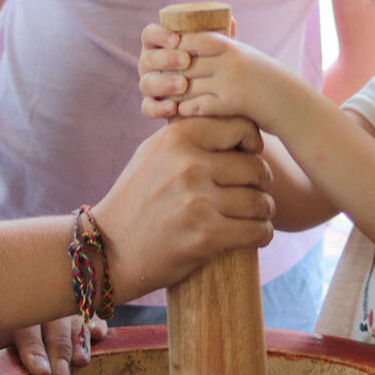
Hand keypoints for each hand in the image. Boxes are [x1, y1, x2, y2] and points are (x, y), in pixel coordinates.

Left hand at [0, 315, 106, 374]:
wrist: (13, 305)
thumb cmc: (3, 339)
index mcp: (14, 315)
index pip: (25, 330)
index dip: (34, 350)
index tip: (41, 372)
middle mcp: (40, 307)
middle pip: (53, 326)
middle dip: (58, 352)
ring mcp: (62, 307)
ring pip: (74, 318)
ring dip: (79, 340)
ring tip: (81, 362)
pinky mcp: (82, 309)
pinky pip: (93, 311)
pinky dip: (97, 321)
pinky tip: (100, 333)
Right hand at [94, 117, 273, 301]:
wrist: (111, 248)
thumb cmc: (136, 198)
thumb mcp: (154, 153)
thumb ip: (190, 135)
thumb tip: (236, 126)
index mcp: (177, 137)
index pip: (240, 128)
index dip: (253, 143)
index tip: (250, 156)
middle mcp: (188, 165)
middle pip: (255, 167)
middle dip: (262, 182)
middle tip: (257, 191)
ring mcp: (198, 201)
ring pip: (260, 201)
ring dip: (264, 210)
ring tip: (256, 214)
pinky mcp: (207, 235)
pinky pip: (257, 230)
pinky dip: (262, 233)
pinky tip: (255, 232)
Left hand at [138, 26, 282, 123]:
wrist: (291, 103)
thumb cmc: (266, 80)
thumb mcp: (246, 56)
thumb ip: (223, 49)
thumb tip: (197, 41)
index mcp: (231, 47)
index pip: (195, 39)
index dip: (177, 44)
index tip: (166, 52)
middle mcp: (229, 61)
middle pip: (187, 63)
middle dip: (170, 71)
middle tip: (156, 78)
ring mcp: (230, 81)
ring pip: (189, 84)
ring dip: (174, 92)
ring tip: (164, 97)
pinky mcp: (232, 103)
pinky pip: (200, 105)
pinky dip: (187, 108)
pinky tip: (180, 111)